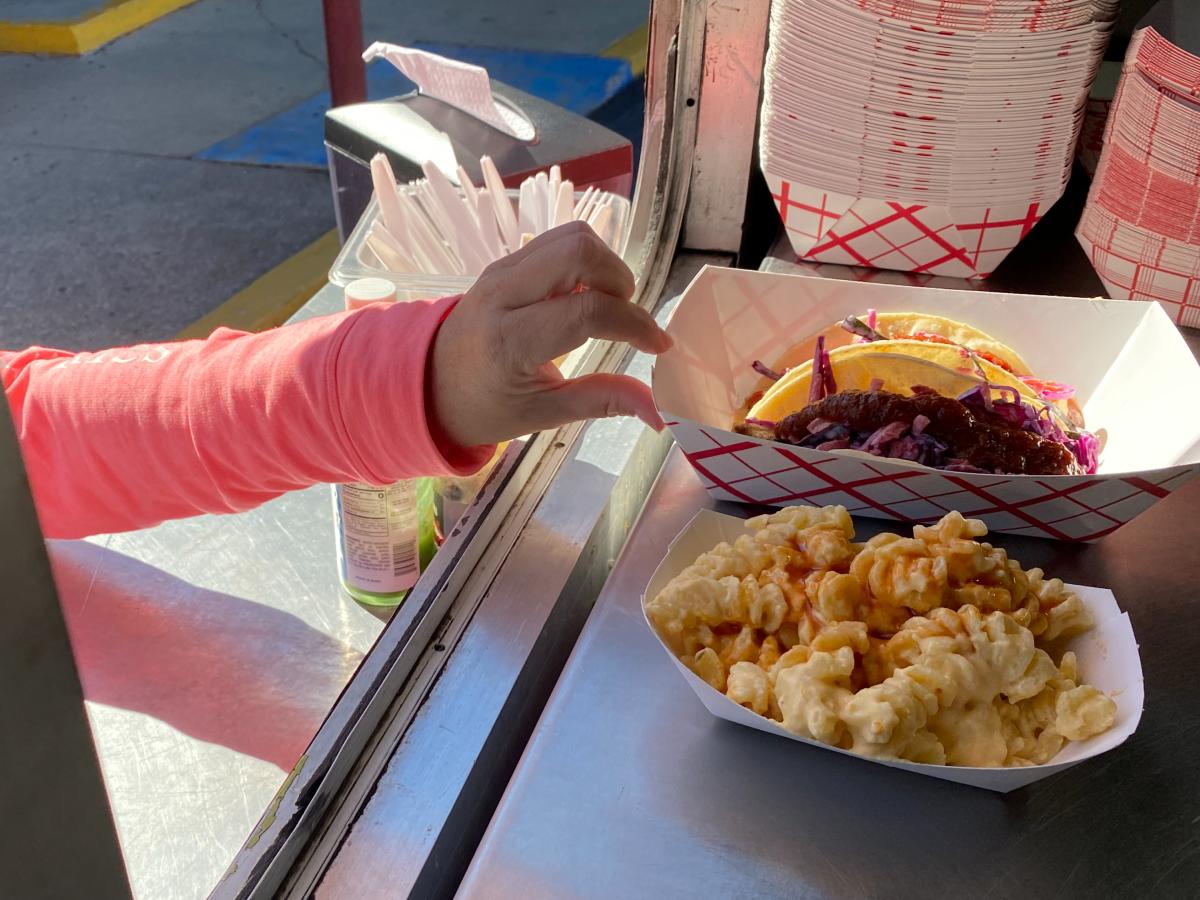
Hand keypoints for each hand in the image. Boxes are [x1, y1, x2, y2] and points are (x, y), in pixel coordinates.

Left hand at [429, 221, 671, 447]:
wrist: (430, 383)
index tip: (657, 345)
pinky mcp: (505, 261)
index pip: (586, 311)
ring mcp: (501, 271)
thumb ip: (602, 401)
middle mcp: (502, 295)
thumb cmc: (487, 406)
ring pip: (571, 237)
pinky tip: (584, 296)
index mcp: (509, 342)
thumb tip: (660, 412)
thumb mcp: (543, 414)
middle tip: (623, 316)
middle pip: (578, 251)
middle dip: (619, 279)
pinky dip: (585, 261)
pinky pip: (557, 241)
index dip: (634, 324)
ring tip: (605, 306)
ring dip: (604, 265)